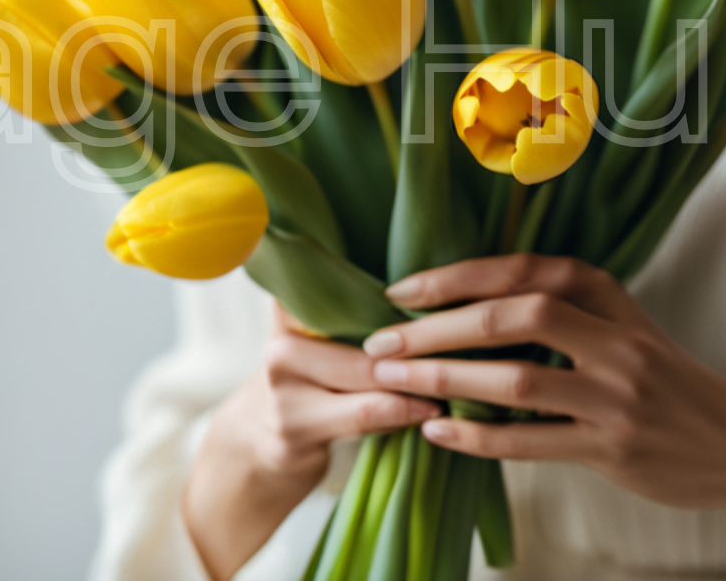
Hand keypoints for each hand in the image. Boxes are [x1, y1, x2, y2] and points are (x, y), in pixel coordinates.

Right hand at [183, 307, 440, 580]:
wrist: (258, 441)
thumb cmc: (312, 380)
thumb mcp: (322, 339)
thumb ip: (355, 311)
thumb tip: (431, 285)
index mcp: (290, 311)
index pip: (338, 284)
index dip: (393, 292)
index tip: (439, 293)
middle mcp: (280, 346)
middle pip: (364, 340)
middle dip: (416, 347)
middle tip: (467, 343)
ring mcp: (283, 391)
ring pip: (366, 381)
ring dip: (415, 382)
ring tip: (455, 379)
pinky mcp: (294, 431)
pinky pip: (363, 417)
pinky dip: (401, 413)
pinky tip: (430, 411)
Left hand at [362, 253, 725, 507]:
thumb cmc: (673, 384)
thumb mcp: (627, 330)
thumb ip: (566, 315)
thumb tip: (471, 310)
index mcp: (611, 298)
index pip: (523, 271)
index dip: (456, 277)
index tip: (401, 290)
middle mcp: (615, 339)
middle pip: (515, 316)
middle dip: (438, 327)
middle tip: (382, 341)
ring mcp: (618, 395)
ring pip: (517, 380)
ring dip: (446, 381)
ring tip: (395, 382)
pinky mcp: (615, 448)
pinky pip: (531, 442)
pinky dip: (477, 439)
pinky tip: (437, 435)